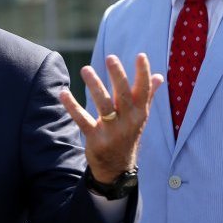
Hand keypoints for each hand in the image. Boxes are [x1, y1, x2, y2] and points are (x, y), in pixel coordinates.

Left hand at [59, 53, 162, 183]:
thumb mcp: (140, 117)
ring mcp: (113, 131)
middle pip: (124, 95)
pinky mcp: (96, 139)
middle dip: (118, 76)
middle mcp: (129, 121)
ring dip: (94, 86)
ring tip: (85, 69)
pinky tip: (63, 93)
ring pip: (104, 105)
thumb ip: (147, 95)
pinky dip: (72, 107)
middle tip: (110, 57)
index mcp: (140, 113)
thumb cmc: (128, 134)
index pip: (144, 90)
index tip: (140, 55)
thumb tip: (159, 76)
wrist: (117, 167)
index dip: (143, 73)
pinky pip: (83, 120)